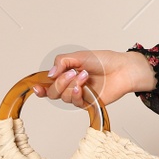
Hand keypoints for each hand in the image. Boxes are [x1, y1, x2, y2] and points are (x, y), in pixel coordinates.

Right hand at [34, 49, 154, 109]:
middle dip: (60, 83)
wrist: (121, 69)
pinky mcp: (87, 102)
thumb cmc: (103, 60)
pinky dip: (77, 94)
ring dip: (72, 85)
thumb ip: (62, 62)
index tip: (36, 87)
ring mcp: (78, 94)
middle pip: (53, 92)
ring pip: (64, 97)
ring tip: (85, 75)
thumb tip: (49, 74)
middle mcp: (70, 85)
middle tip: (72, 73)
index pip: (48, 83)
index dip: (40, 87)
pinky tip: (83, 87)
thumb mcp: (79, 56)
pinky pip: (75, 102)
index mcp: (65, 73)